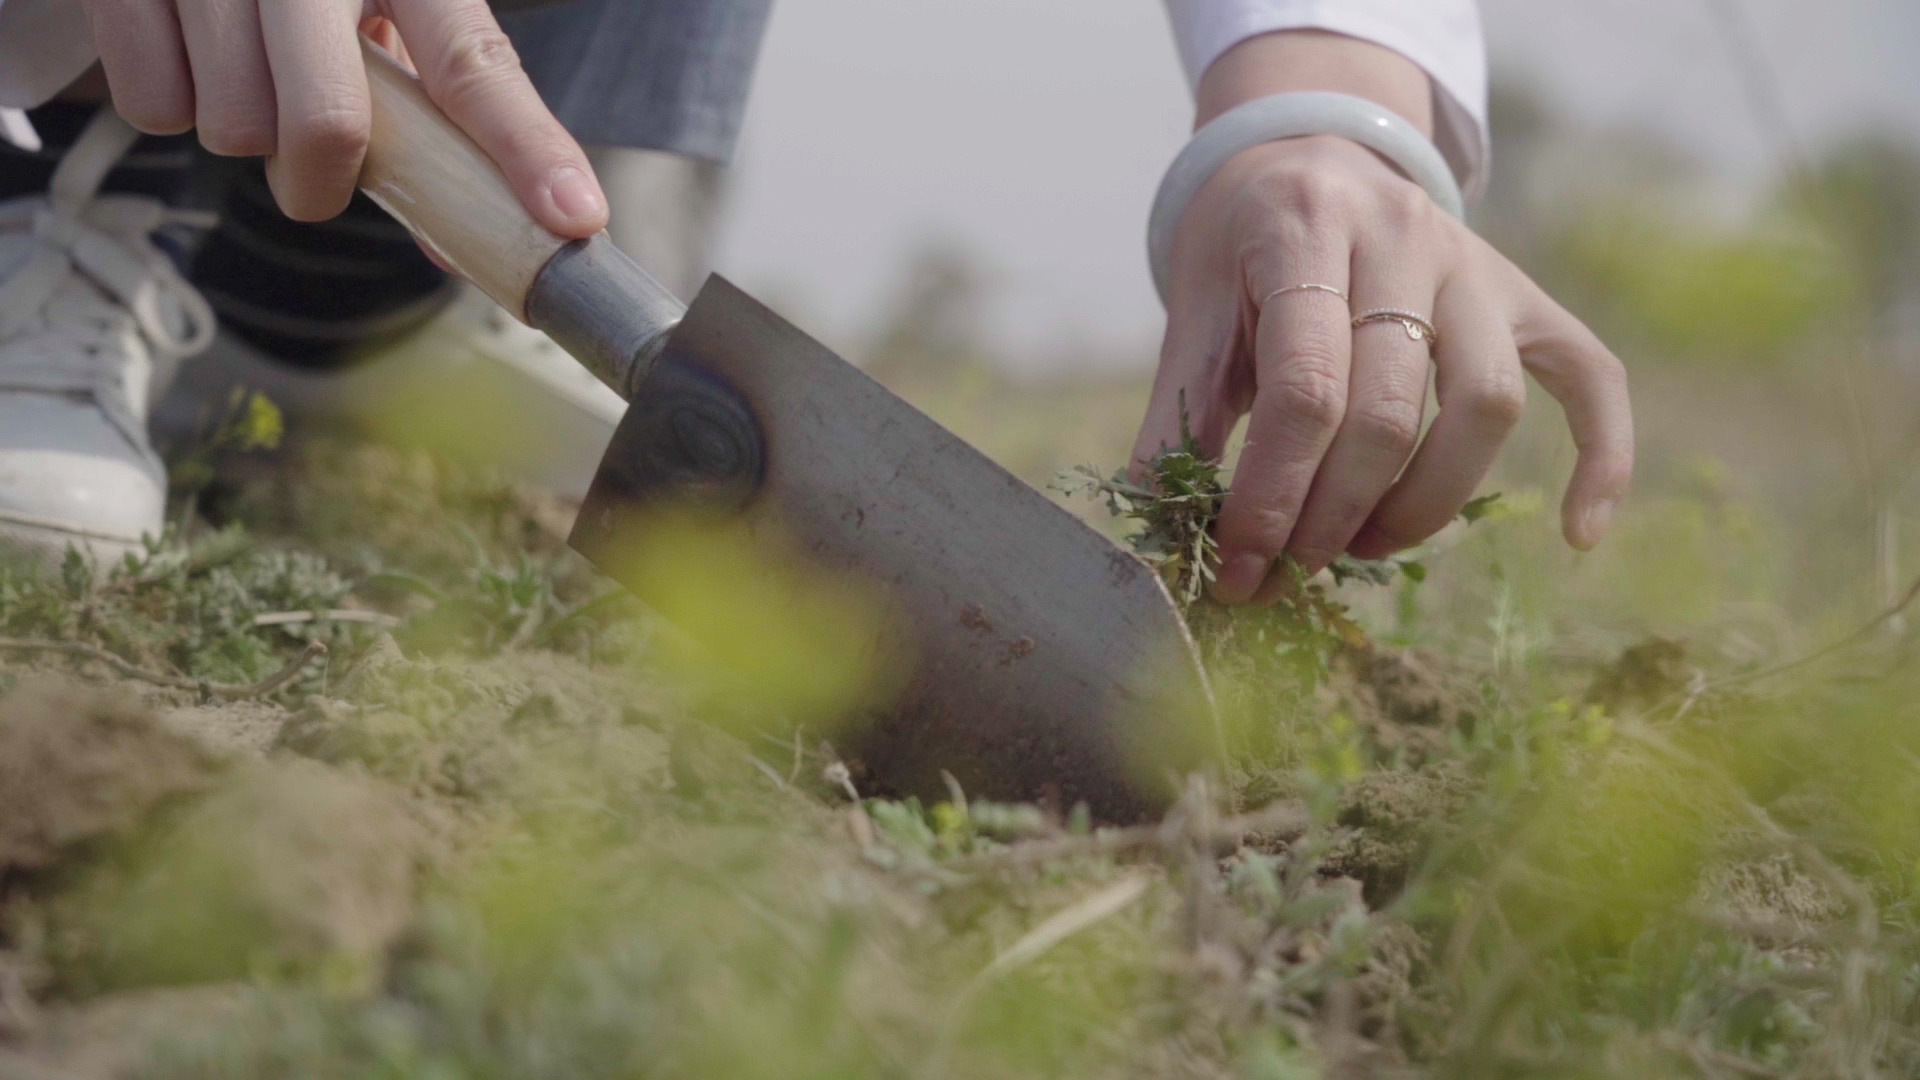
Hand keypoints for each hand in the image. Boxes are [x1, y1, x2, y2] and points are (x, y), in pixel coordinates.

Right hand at [79, 0, 605, 236]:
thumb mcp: (393, 6)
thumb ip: (433, 112)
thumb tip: (458, 244)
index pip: (475, 66)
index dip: (525, 149)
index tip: (571, 217)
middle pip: (326, 125)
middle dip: (320, 178)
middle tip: (319, 163)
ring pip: (232, 126)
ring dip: (244, 133)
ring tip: (250, 73)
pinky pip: (152, 104)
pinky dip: (169, 103)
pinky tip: (192, 54)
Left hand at [1131, 131, 1632, 604]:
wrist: (1305, 152)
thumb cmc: (1242, 247)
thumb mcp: (1195, 309)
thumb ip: (1178, 413)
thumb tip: (1156, 531)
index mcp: (1306, 231)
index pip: (1304, 391)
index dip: (1271, 497)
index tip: (1238, 567)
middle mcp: (1405, 238)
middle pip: (1390, 411)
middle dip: (1333, 514)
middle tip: (1289, 568)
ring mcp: (1478, 265)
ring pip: (1487, 406)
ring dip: (1426, 503)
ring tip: (1365, 550)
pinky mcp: (1527, 297)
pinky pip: (1590, 376)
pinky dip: (1602, 454)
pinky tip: (1577, 534)